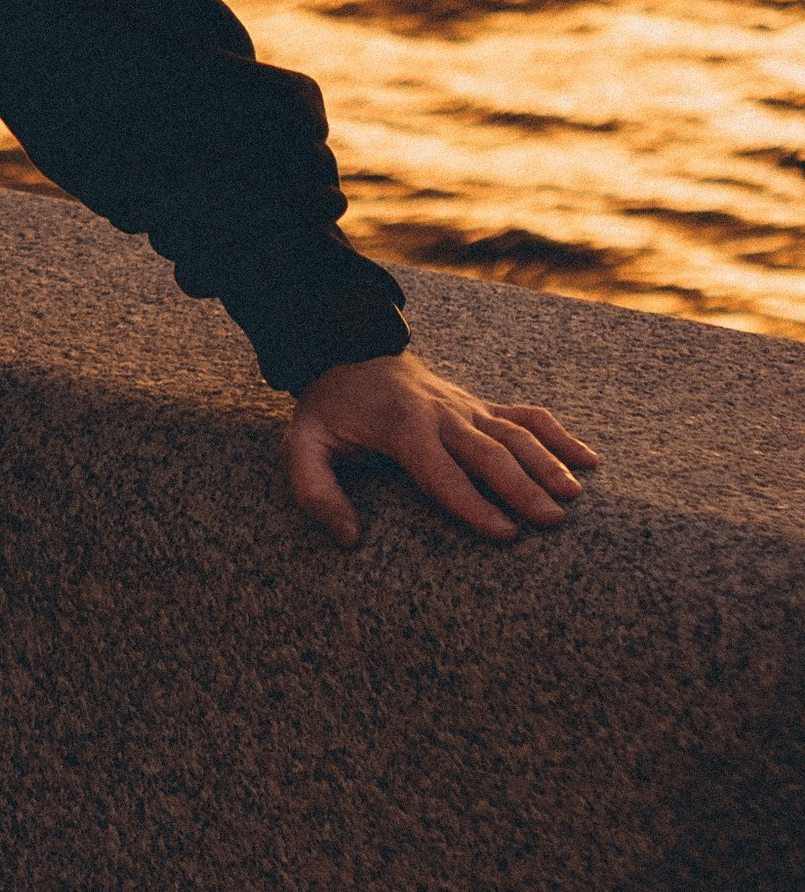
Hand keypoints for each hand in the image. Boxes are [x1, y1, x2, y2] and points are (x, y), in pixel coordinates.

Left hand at [284, 352, 597, 547]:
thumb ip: (314, 489)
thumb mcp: (302, 444)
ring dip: (547, 461)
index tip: (503, 534)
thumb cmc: (330, 411)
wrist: (349, 353)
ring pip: (514, 431)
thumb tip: (348, 538)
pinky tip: (589, 461)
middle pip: (488, 450)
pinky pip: (525, 414)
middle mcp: (442, 413)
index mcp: (402, 426)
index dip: (471, 503)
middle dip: (521, 485)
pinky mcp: (481, 405)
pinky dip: (558, 434)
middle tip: (552, 521)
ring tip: (574, 496)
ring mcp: (466, 407)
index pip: (440, 470)